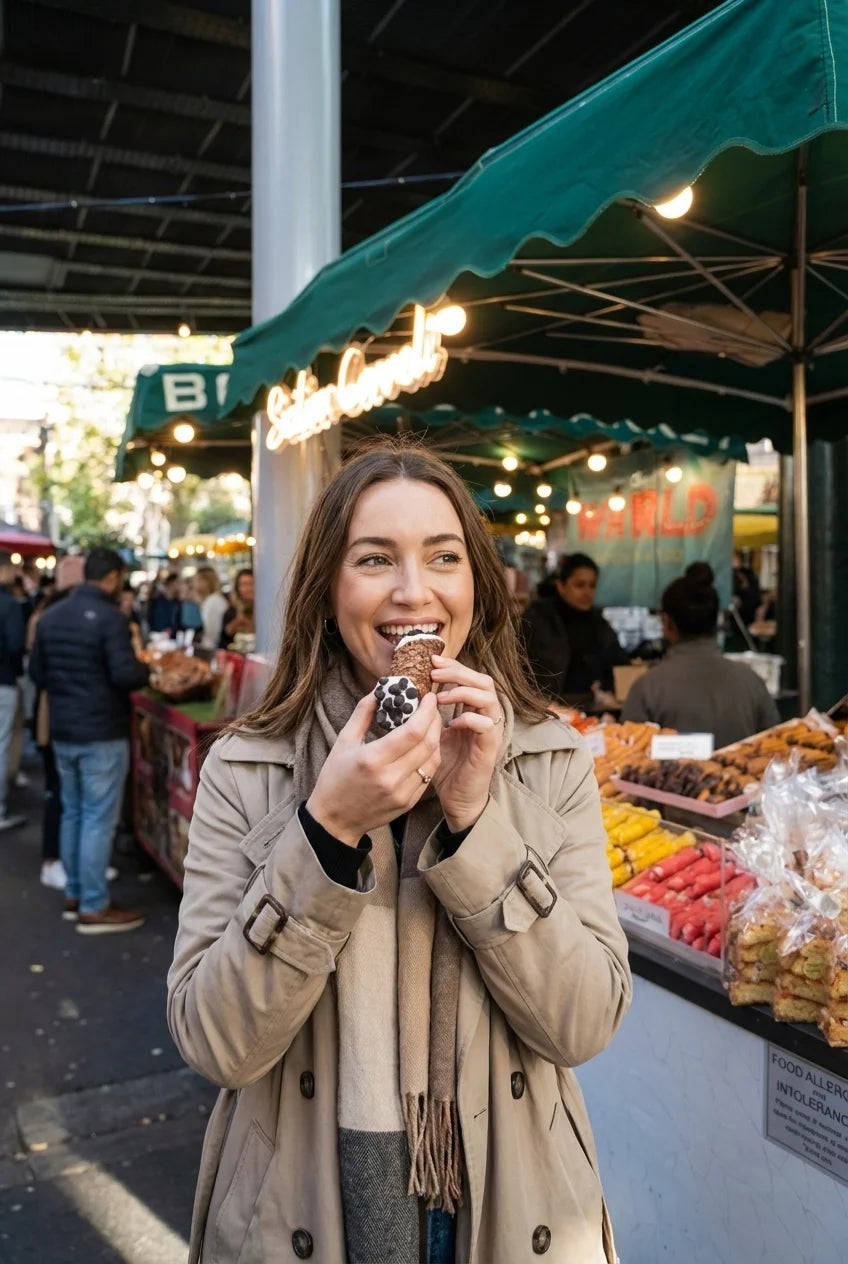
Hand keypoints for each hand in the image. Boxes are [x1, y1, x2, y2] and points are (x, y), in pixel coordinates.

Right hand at [306, 691, 441, 846]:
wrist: (335, 819)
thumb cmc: (336, 777)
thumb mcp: (344, 740)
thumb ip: (363, 712)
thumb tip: (380, 688)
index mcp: (373, 760)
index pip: (413, 732)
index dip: (426, 711)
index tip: (428, 696)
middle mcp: (391, 778)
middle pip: (428, 744)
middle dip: (435, 720)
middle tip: (432, 706)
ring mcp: (402, 793)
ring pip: (433, 760)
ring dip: (436, 738)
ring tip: (430, 724)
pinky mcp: (409, 803)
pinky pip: (429, 776)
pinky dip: (431, 757)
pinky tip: (425, 746)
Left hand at [430, 656, 501, 832]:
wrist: (457, 799)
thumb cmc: (442, 767)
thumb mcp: (430, 735)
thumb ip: (425, 716)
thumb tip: (403, 693)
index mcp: (471, 710)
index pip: (469, 677)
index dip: (453, 666)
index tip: (430, 660)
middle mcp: (483, 716)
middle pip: (483, 680)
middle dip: (459, 671)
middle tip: (435, 671)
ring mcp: (489, 731)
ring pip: (489, 697)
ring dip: (463, 691)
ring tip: (439, 695)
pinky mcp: (489, 748)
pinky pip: (486, 724)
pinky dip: (468, 718)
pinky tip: (451, 722)